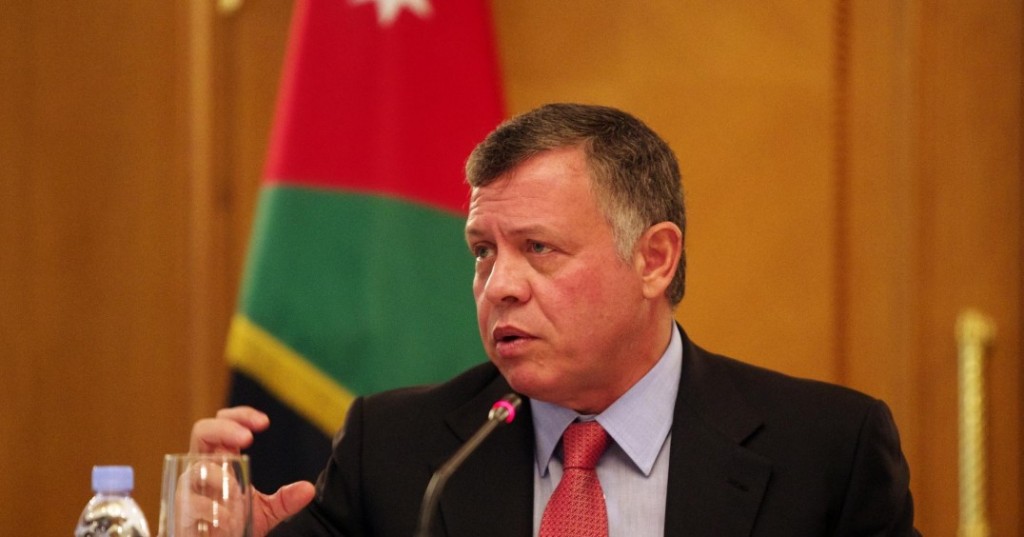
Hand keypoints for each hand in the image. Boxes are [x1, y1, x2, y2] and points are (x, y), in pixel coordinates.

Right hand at [190, 407, 315, 536]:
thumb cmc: (234, 526)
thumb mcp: (265, 512)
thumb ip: (285, 500)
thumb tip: (308, 489)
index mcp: (221, 461)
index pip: (224, 424)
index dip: (240, 416)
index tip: (263, 423)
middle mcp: (202, 469)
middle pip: (202, 431)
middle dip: (224, 428)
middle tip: (248, 438)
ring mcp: (188, 489)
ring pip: (196, 467)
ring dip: (218, 475)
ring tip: (236, 492)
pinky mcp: (181, 511)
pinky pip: (190, 501)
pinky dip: (211, 507)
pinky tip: (227, 518)